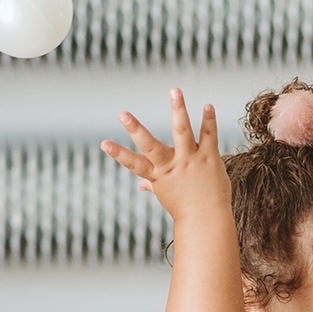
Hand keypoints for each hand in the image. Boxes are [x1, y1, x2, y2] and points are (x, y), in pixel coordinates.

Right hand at [100, 88, 228, 222]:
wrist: (209, 221)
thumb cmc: (186, 208)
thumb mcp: (166, 195)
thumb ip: (153, 185)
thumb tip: (141, 185)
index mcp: (158, 175)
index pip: (133, 164)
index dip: (118, 154)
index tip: (103, 143)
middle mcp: (172, 166)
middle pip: (151, 146)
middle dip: (136, 130)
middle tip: (122, 114)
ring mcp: (191, 160)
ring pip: (182, 132)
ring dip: (178, 110)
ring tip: (174, 90)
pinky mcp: (209, 158)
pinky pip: (208, 136)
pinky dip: (208, 120)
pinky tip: (207, 105)